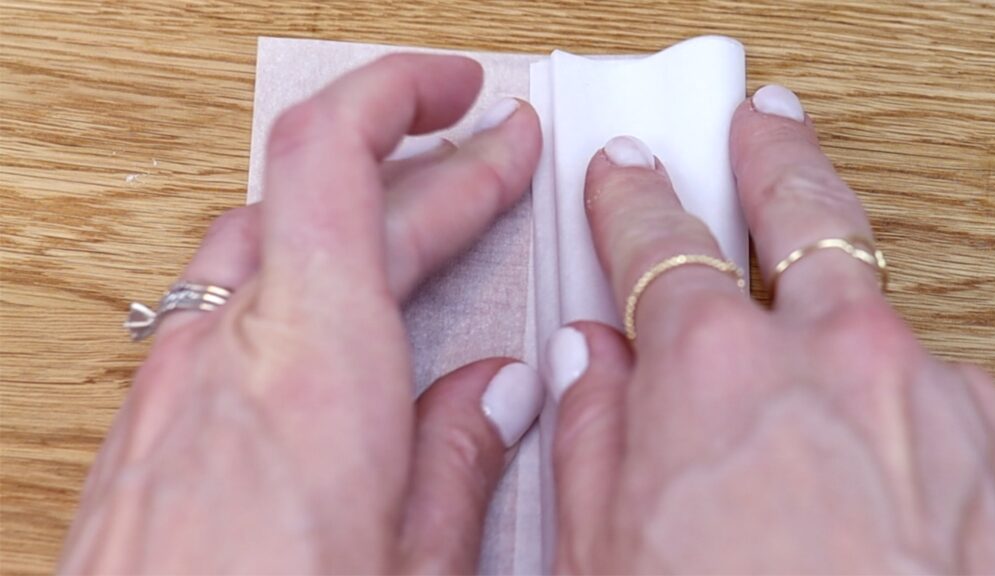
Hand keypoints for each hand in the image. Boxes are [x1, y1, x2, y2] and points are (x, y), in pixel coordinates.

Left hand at [59, 54, 543, 573]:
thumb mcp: (415, 572)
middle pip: (319, 200)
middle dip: (421, 168)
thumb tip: (502, 390)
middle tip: (493, 163)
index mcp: (312, 370)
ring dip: (353, 215)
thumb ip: (461, 461)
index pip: (335, 158)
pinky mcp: (151, 424)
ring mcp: (175, 385)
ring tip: (427, 221)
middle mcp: (227, 354)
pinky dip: (299, 278)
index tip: (469, 95)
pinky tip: (341, 315)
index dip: (402, 97)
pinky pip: (228, 304)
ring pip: (266, 240)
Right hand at [549, 86, 994, 572]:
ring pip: (872, 317)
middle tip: (758, 125)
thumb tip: (587, 361)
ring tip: (812, 349)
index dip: (631, 199)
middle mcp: (833, 356)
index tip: (624, 174)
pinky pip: (930, 395)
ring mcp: (929, 393)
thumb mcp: (603, 557)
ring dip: (839, 319)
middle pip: (800, 209)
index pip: (655, 242)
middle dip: (771, 158)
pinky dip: (892, 408)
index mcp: (713, 372)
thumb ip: (590, 434)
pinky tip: (866, 467)